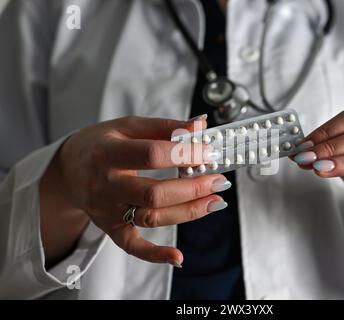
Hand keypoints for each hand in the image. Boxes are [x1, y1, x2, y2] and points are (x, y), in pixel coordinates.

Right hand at [41, 116, 229, 266]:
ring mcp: (108, 209)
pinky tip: (178, 257)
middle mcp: (106, 184)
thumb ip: (164, 126)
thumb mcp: (127, 126)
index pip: (152, 155)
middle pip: (154, 193)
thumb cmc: (101, 144)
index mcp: (108, 152)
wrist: (68, 169)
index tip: (210, 152)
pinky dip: (155, 255)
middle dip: (193, 188)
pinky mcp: (110, 227)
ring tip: (215, 201)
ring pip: (151, 217)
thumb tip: (199, 125)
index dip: (186, 154)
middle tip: (219, 180)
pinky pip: (132, 246)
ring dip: (188, 212)